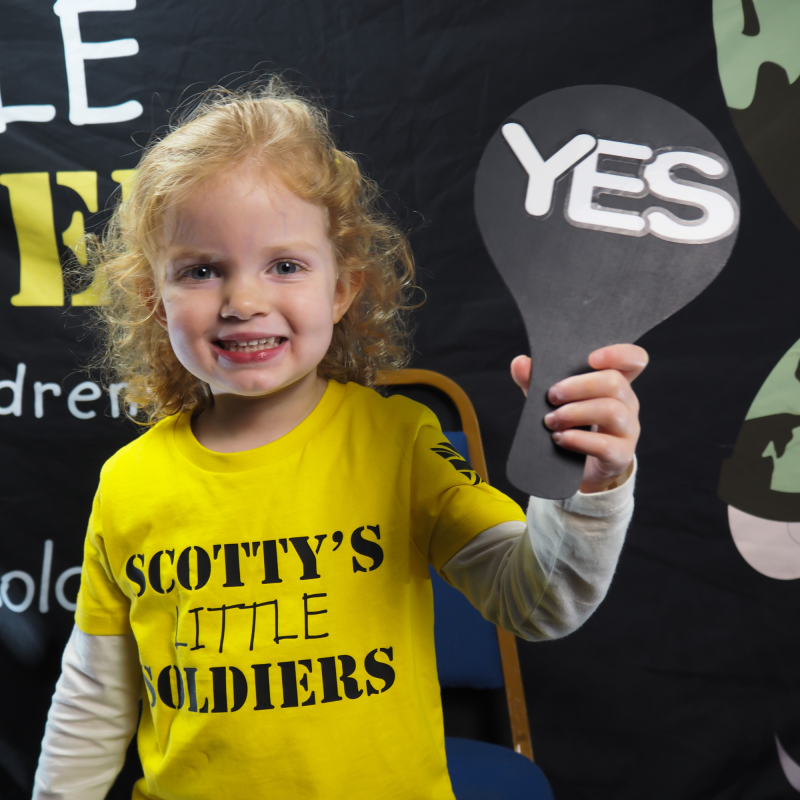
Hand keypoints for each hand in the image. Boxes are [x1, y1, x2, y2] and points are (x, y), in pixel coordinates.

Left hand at [511, 344, 647, 492]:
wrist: (577, 469)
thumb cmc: (570, 425)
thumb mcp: (554, 401)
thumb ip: (537, 381)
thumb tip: (520, 362)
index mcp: (615, 383)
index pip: (633, 359)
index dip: (618, 354)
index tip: (591, 358)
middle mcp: (627, 403)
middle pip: (614, 382)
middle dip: (578, 386)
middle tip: (552, 396)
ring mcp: (628, 429)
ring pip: (611, 411)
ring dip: (575, 413)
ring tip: (550, 420)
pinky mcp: (620, 454)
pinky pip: (604, 444)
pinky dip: (578, 439)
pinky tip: (560, 438)